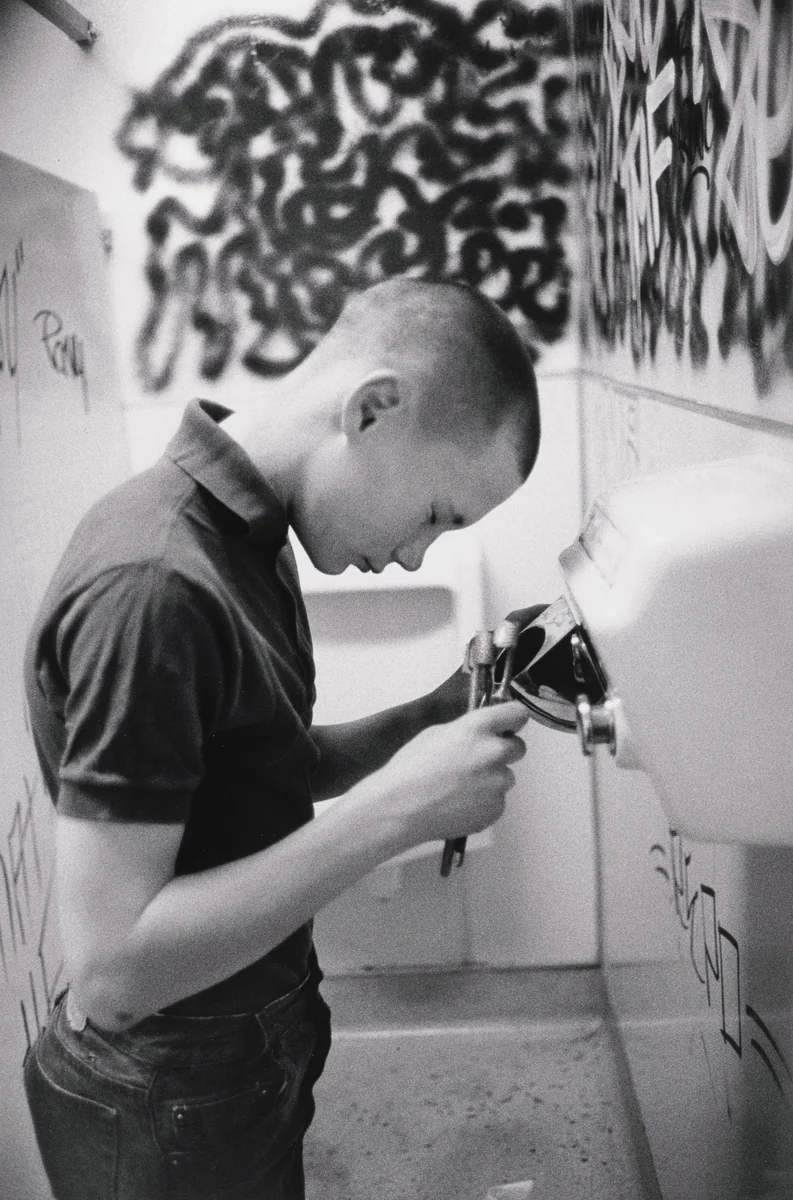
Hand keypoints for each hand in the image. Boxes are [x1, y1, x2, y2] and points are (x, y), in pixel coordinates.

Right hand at [373, 701, 529, 848]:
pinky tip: (460, 802)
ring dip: (491, 779)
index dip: (513, 719)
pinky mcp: (496, 808)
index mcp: (477, 728)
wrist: (401, 807)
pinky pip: (497, 801)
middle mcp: (493, 753)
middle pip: (518, 747)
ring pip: (506, 777)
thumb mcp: (436, 734)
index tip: (510, 724)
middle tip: (479, 760)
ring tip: (460, 787)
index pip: (517, 714)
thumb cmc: (410, 772)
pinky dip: (484, 802)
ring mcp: (497, 783)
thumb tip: (481, 734)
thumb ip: (467, 730)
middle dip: (503, 751)